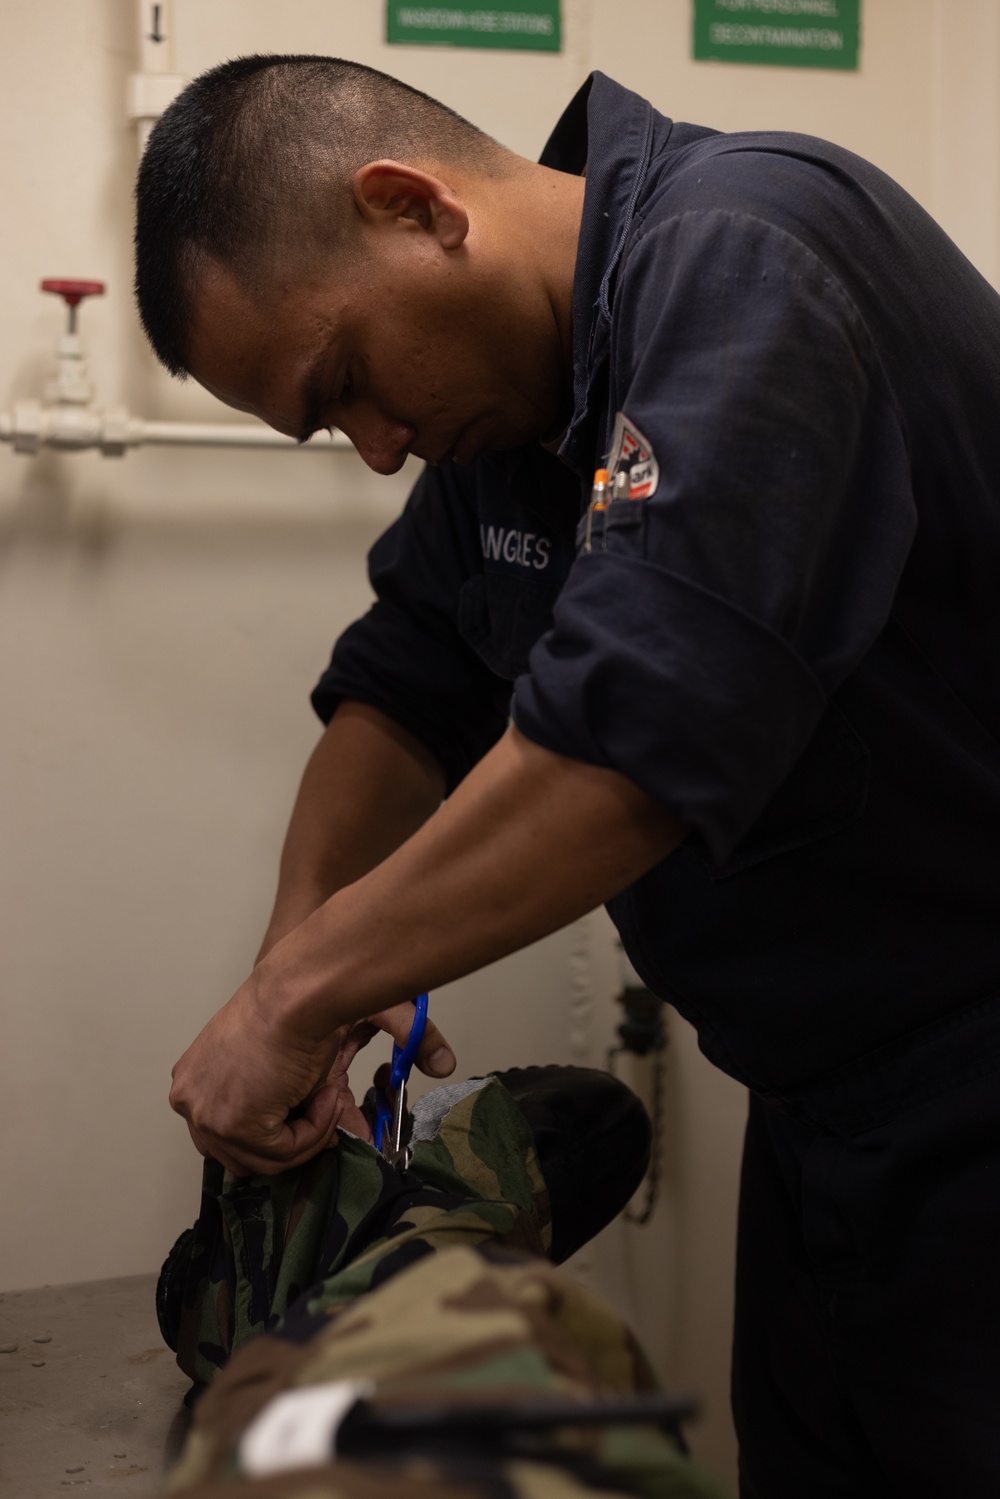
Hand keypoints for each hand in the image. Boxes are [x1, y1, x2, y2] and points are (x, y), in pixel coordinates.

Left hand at [169, 976, 455, 1175]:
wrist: (302, 990)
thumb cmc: (310, 1001)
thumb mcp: (330, 1046)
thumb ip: (368, 1068)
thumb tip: (442, 1065)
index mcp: (203, 1076)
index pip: (237, 1132)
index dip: (286, 1132)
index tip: (322, 1116)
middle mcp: (194, 1097)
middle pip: (247, 1151)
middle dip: (297, 1135)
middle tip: (327, 1103)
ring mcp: (206, 1114)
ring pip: (266, 1159)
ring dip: (309, 1130)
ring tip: (325, 1090)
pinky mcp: (228, 1125)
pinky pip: (282, 1155)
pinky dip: (312, 1131)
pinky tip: (321, 1092)